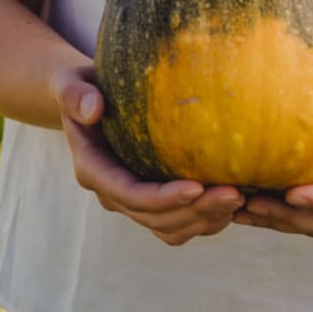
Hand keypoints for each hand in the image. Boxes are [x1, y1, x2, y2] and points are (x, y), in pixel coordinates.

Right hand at [50, 63, 244, 245]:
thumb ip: (76, 94)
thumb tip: (94, 108)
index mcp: (93, 169)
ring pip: (171, 229)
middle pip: (156, 218)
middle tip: (235, 192)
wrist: (88, 101)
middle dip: (196, 210)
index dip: (163, 197)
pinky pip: (180, 225)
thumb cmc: (82, 87)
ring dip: (206, 220)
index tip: (198, 187)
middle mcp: (112, 194)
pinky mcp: (152, 203)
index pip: (129, 194)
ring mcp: (133, 203)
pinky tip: (235, 201)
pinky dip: (207, 219)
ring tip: (240, 197)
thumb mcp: (72, 83)